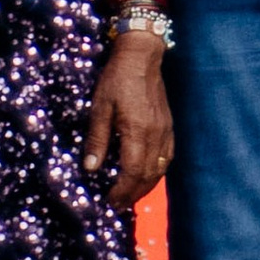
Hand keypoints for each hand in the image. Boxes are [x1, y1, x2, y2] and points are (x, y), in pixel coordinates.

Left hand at [82, 31, 171, 205]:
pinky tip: (147, 174)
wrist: (142, 55)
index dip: (122, 191)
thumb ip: (97, 138)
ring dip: (146, 186)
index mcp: (137, 130)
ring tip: (130, 195)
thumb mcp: (100, 107)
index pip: (134, 172)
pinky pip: (167, 156)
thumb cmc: (117, 79)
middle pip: (149, 175)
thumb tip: (91, 168)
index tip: (110, 202)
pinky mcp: (169, 124)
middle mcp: (155, 134)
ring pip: (161, 168)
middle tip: (117, 205)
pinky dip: (157, 171)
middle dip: (133, 194)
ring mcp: (165, 129)